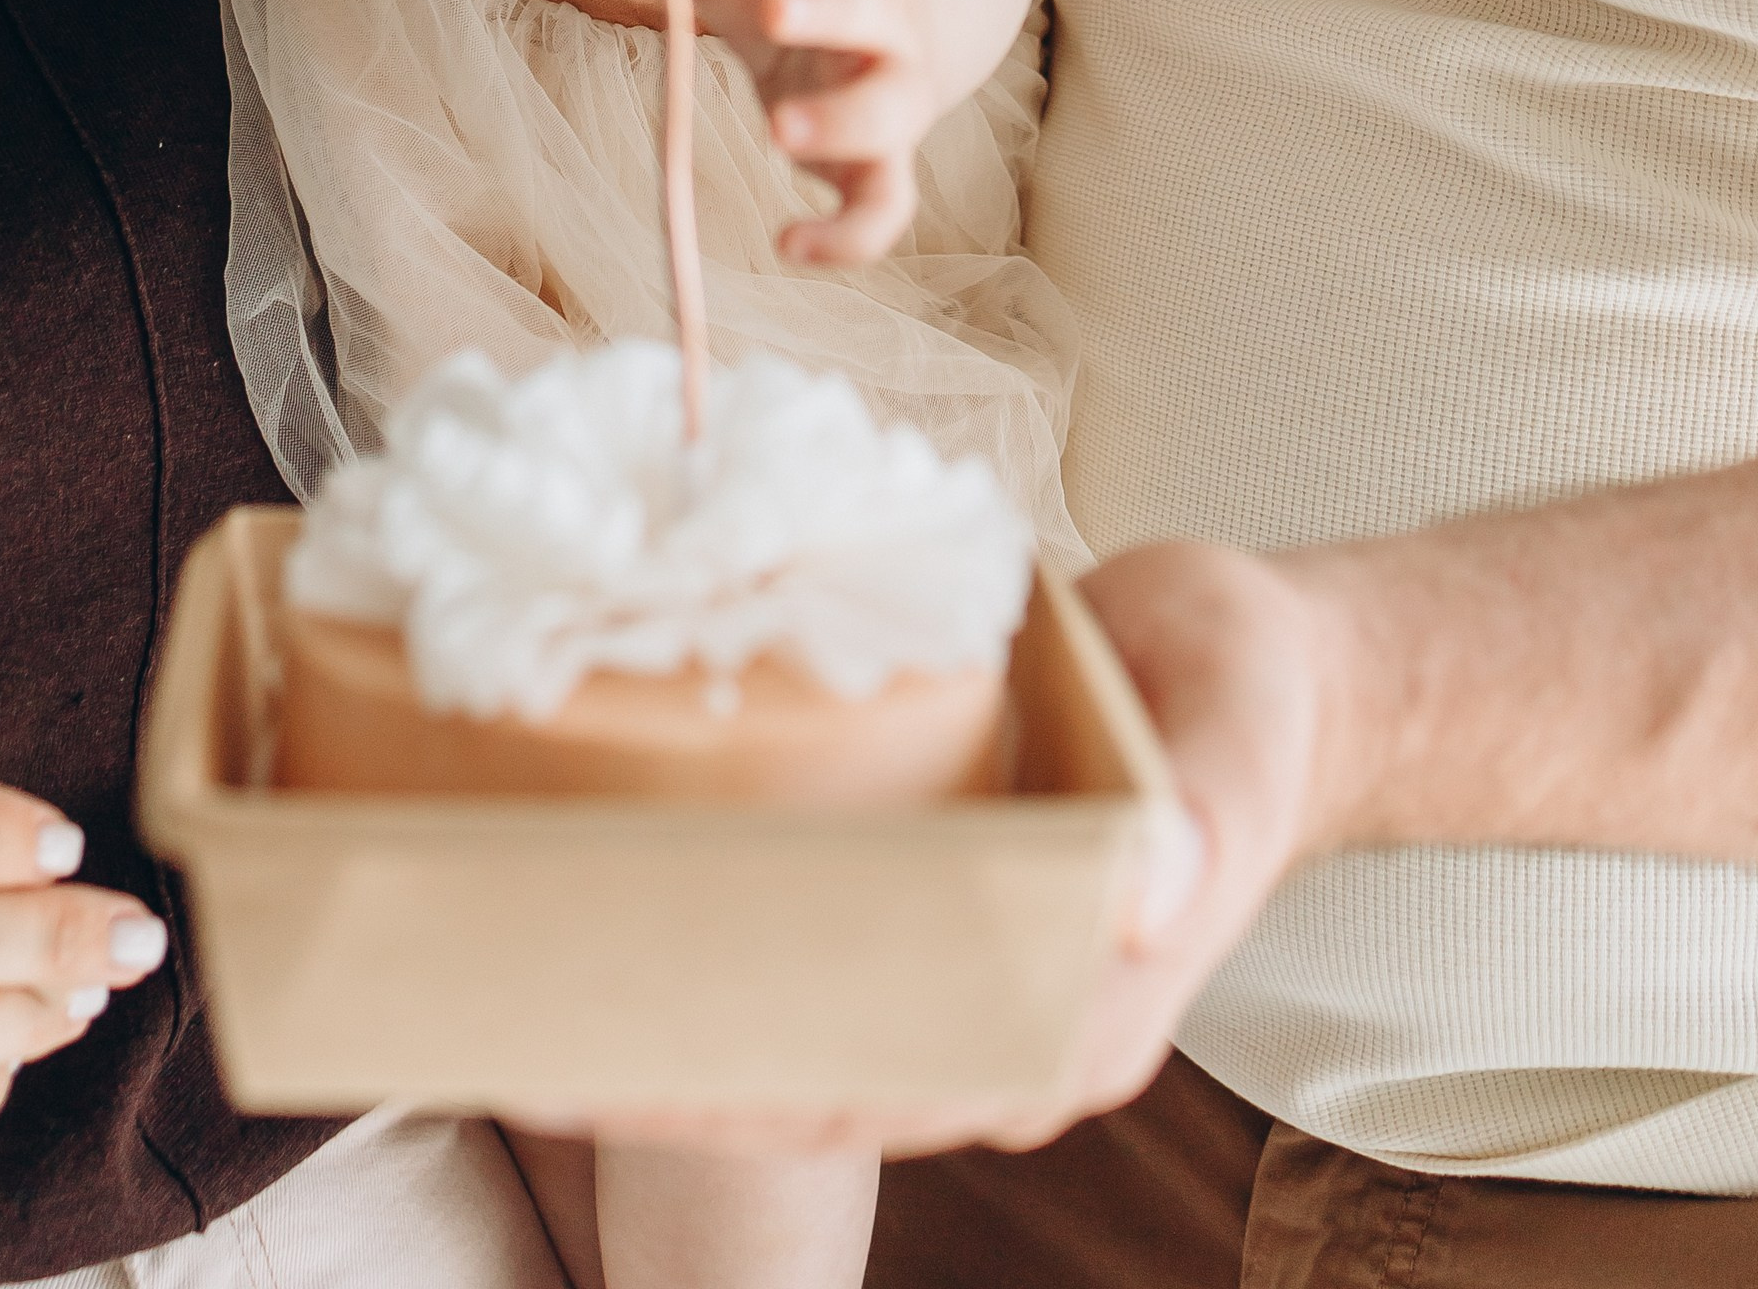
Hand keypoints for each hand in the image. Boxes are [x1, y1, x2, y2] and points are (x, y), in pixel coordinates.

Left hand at [518, 539, 1328, 1164]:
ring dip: (646, 1006)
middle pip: (792, 1080)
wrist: (1255, 663)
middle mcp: (990, 1024)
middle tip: (502, 1020)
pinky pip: (784, 942)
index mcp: (1067, 1029)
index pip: (871, 1095)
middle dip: (650, 1063)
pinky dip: (691, 927)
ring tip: (504, 968)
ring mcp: (947, 964)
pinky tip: (590, 882)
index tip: (609, 1066)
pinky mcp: (913, 895)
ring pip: (771, 1023)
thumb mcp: (1236, 742)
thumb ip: (1201, 824)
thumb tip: (1143, 894)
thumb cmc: (1248, 702)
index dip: (734, 1095)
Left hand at [650, 0, 945, 262]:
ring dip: (842, 119)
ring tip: (778, 129)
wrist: (880, 27)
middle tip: (775, 10)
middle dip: (828, 7)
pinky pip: (887, 205)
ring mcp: (893, 92)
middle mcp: (884, 18)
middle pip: (873, 6)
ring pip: (892, 108)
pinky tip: (788, 242)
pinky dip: (849, 236)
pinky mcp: (886, 162)